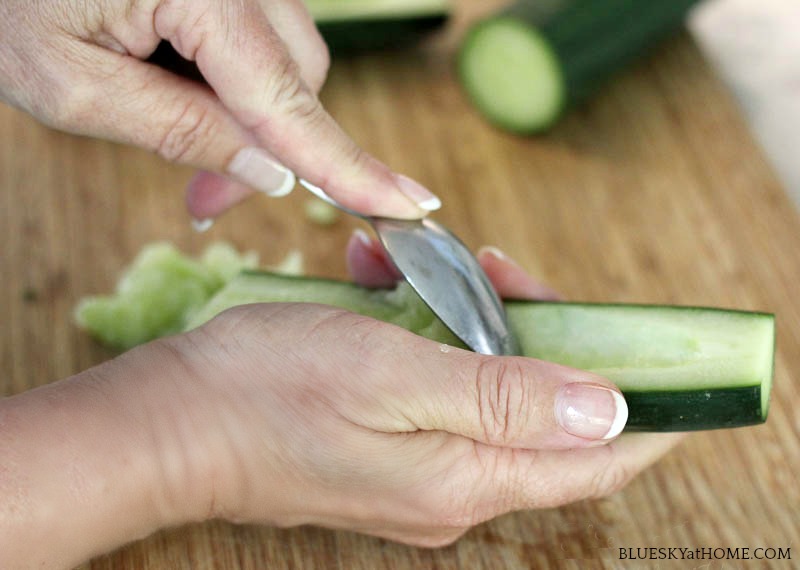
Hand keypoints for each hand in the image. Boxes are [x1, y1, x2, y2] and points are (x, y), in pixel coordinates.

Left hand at [0, 0, 438, 218]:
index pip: (287, 99)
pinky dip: (238, 87)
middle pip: (297, 82)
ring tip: (189, 155)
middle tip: (205, 203)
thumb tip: (272, 173)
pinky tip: (188, 99)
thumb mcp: (69, 84)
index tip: (407, 205)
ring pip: (286, 66)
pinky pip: (262, 43)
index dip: (347, 165)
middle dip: (269, 153)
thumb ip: (177, 130)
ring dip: (253, 123)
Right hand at [0, 241, 683, 567]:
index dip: (649, 412)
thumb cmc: (270, 393)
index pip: (597, 459)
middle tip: (500, 268)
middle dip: (537, 331)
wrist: (172, 422)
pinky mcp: (390, 451)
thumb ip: (505, 397)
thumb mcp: (394, 376)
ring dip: (472, 324)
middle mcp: (454, 488)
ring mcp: (420, 473)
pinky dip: (428, 337)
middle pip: (543, 413)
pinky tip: (384, 290)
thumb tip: (608, 411)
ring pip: (488, 391)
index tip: (674, 361)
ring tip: (424, 269)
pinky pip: (438, 390)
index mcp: (467, 478)